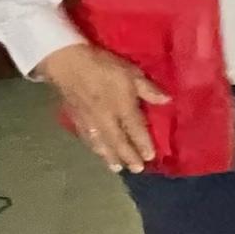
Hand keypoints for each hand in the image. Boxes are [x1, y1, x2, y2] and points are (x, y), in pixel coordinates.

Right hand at [38, 43, 168, 173]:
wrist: (67, 63)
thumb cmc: (103, 66)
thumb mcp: (131, 73)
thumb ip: (148, 89)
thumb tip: (167, 101)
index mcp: (122, 107)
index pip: (135, 130)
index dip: (143, 144)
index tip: (150, 156)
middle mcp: (106, 118)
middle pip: (118, 141)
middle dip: (128, 156)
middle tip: (137, 170)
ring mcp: (89, 121)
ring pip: (101, 143)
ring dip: (110, 157)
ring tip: (117, 169)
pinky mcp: (76, 118)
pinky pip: (87, 138)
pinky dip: (94, 148)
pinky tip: (97, 152)